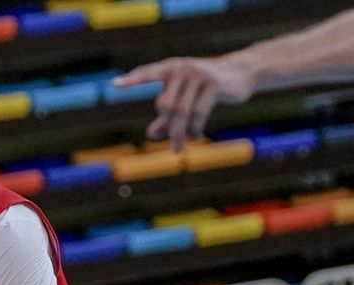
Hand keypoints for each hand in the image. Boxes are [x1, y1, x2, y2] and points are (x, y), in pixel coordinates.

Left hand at [114, 54, 257, 150]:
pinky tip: (195, 136)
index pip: (147, 73)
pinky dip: (195, 129)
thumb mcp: (185, 101)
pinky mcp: (213, 84)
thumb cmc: (206, 89)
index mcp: (170, 68)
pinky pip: (198, 113)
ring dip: (180, 133)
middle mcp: (181, 68)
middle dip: (168, 129)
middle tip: (174, 146)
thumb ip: (167, 117)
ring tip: (182, 146)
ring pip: (182, 112)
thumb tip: (151, 134)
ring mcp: (198, 74)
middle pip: (166, 106)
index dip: (131, 80)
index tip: (113, 85)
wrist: (240, 75)